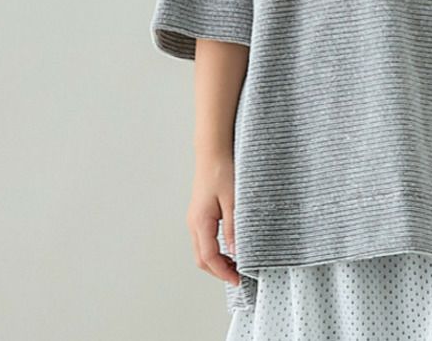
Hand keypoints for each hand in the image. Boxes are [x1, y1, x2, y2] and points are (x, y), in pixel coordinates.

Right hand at [187, 154, 241, 285]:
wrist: (212, 151)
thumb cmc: (221, 171)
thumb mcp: (233, 201)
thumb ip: (233, 228)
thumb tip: (236, 252)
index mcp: (200, 222)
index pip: (209, 258)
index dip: (223, 272)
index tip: (238, 279)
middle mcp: (193, 223)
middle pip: (201, 259)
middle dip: (218, 271)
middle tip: (238, 276)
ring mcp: (194, 218)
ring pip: (201, 250)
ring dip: (216, 261)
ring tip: (235, 264)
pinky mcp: (199, 214)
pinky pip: (203, 239)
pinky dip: (214, 250)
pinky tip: (228, 247)